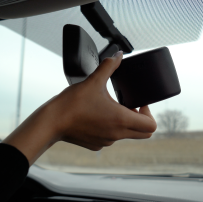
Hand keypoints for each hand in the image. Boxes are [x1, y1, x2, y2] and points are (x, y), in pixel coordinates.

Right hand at [3, 51, 156, 164]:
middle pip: (143, 133)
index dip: (149, 113)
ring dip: (124, 122)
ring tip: (110, 108)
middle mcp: (117, 134)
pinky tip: (97, 117)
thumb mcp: (93, 81)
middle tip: (130, 105)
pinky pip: (111, 138)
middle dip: (141, 119)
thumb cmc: (72, 104)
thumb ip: (109, 66)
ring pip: (127, 135)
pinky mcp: (96, 145)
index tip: (139, 103)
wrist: (51, 123)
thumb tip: (119, 55)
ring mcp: (107, 142)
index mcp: (121, 120)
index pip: (151, 126)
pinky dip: (110, 128)